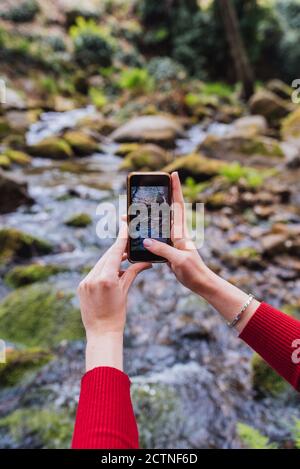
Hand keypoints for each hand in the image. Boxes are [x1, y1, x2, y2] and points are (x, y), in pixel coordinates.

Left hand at [78, 222, 150, 370]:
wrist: (101, 332)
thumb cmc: (117, 314)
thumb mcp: (125, 292)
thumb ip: (132, 273)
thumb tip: (145, 262)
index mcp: (106, 279)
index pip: (115, 253)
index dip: (121, 239)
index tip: (125, 225)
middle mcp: (93, 278)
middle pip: (107, 256)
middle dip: (118, 250)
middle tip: (129, 242)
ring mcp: (85, 282)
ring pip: (100, 263)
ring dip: (111, 260)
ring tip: (124, 259)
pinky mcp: (81, 286)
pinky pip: (94, 272)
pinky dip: (104, 269)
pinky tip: (113, 271)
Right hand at [143, 172, 259, 331]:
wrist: (200, 282)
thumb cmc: (193, 271)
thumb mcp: (178, 260)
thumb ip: (163, 249)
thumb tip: (146, 240)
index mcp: (180, 231)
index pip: (178, 205)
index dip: (176, 189)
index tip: (173, 174)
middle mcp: (176, 232)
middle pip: (164, 211)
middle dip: (153, 201)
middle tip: (139, 195)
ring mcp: (172, 240)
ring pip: (157, 224)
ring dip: (145, 218)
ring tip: (130, 215)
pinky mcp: (169, 249)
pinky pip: (156, 236)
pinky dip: (146, 232)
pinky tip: (137, 233)